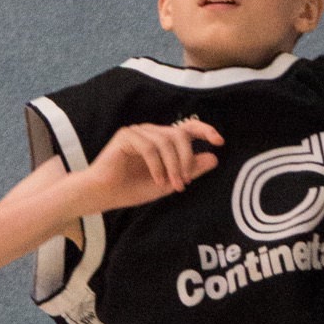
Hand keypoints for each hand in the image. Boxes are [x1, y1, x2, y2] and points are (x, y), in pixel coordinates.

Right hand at [85, 119, 222, 209]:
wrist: (103, 195)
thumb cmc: (132, 189)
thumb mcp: (168, 182)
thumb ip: (189, 170)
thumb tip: (214, 158)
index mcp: (162, 140)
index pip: (188, 128)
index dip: (205, 130)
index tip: (220, 142)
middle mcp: (152, 132)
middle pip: (179, 135)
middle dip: (187, 159)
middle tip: (185, 182)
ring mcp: (138, 132)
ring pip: (165, 141)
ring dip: (173, 165)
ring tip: (171, 185)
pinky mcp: (126, 136)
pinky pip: (149, 147)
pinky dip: (156, 166)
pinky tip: (156, 180)